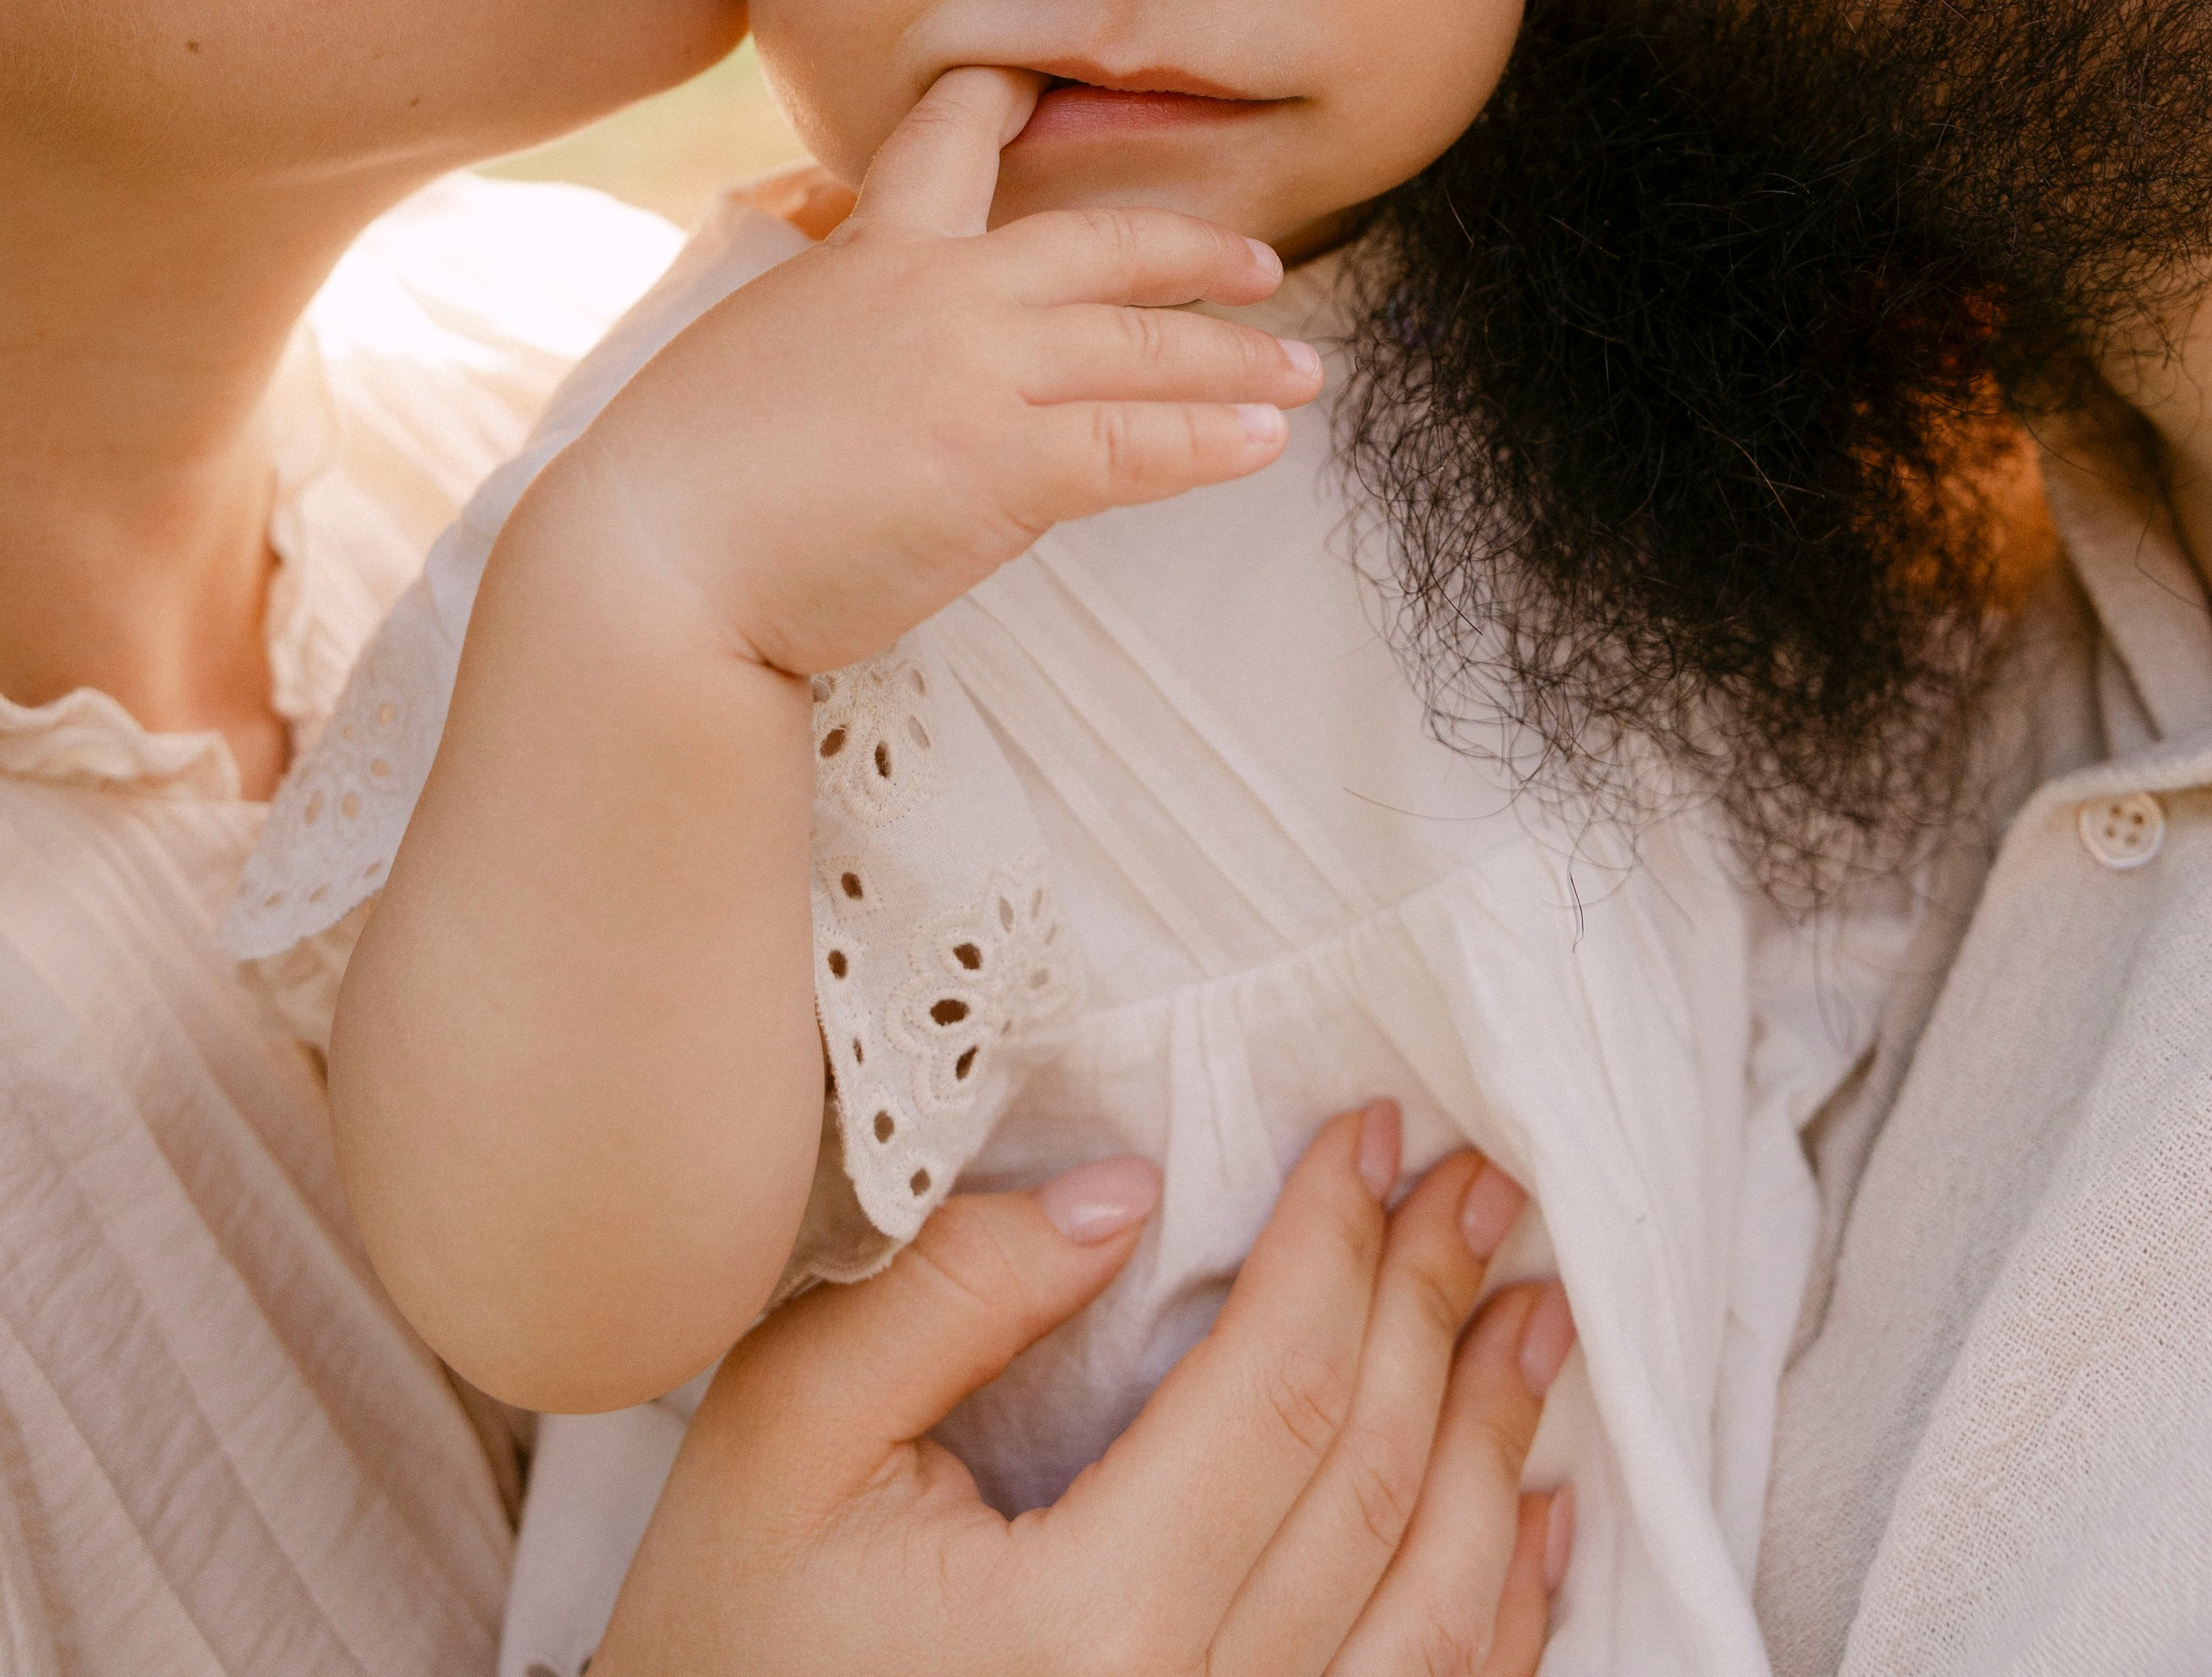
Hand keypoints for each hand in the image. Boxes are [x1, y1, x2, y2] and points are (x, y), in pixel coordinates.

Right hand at [539, 64, 1326, 673]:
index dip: (1003, 103)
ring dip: (1239, 361)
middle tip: (1263, 264)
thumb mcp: (756, 350)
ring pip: (1146, 347)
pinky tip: (1260, 445)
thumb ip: (838, 322)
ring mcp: (973, 374)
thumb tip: (868, 322)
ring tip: (1301, 376)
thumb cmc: (680, 483)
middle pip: (1104, 246)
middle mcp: (935, 291)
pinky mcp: (998, 466)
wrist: (652, 560)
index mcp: (869, 254)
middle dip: (1196, 251)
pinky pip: (1137, 445)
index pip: (947, 141)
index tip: (1047, 83)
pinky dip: (1210, 443)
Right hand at [595, 1106, 1572, 1676]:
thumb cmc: (728, 1634)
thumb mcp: (787, 1430)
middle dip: (1436, 1311)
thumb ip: (951, 1295)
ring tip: (1533, 1318)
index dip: (1339, 1245)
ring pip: (1434, 1616)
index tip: (1375, 1133)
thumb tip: (1123, 1191)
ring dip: (1499, 1450)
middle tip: (1483, 1185)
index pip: (1278, 1395)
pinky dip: (1503, 1618)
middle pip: (1372, 1487)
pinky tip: (1538, 1521)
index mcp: (1079, 1633)